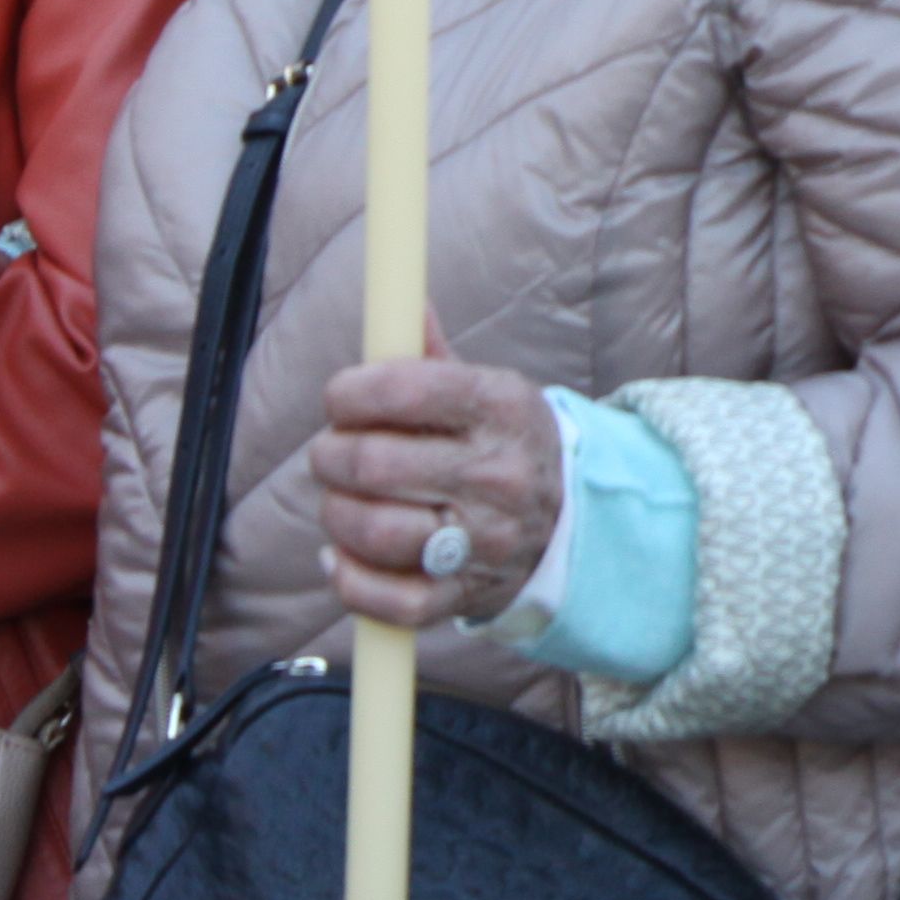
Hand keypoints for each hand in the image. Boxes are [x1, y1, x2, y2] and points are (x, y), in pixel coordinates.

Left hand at [311, 326, 558, 633]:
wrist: (568, 522)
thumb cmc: (503, 444)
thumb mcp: (485, 388)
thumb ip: (429, 353)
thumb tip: (396, 300)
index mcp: (501, 408)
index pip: (405, 389)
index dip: (351, 391)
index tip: (339, 398)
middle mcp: (496, 475)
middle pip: (375, 464)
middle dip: (332, 454)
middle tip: (331, 451)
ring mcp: (482, 541)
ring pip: (373, 531)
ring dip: (335, 512)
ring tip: (339, 498)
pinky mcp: (463, 595)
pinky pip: (388, 599)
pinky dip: (348, 578)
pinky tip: (340, 554)